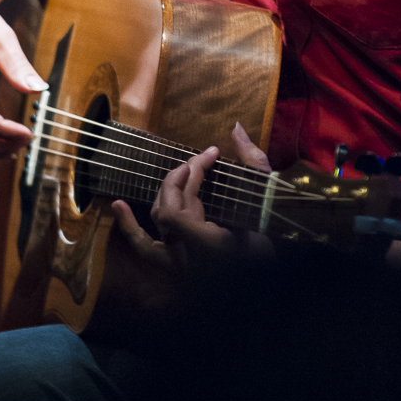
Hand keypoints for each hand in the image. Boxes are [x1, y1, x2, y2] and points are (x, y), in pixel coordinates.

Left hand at [112, 123, 272, 269]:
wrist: (282, 271)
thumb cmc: (279, 236)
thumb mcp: (269, 202)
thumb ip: (254, 165)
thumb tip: (236, 129)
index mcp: (210, 249)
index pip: (176, 214)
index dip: (186, 180)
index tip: (207, 157)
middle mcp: (191, 261)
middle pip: (167, 213)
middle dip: (180, 180)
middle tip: (199, 162)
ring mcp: (184, 267)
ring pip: (156, 228)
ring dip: (161, 196)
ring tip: (173, 172)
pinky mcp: (182, 267)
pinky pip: (147, 249)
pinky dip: (131, 228)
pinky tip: (118, 205)